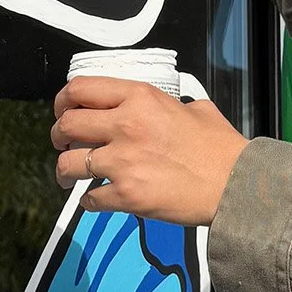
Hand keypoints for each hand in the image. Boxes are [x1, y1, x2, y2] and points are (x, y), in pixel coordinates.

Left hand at [51, 79, 248, 224]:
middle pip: (67, 125)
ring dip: (64, 171)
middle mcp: (125, 124)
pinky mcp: (126, 195)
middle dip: (57, 136)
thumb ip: (170, 105)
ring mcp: (122, 161)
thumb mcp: (195, 108)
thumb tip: (168, 109)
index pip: (81, 89)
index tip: (62, 110)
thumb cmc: (220, 147)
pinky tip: (97, 201)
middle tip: (61, 144)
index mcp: (140, 98)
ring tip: (68, 177)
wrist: (234, 184)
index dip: (63, 100)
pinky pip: (90, 199)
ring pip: (69, 164)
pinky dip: (90, 202)